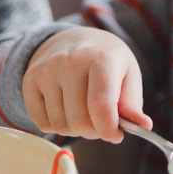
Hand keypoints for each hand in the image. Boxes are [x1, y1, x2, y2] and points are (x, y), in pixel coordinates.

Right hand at [22, 27, 147, 142]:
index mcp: (101, 58)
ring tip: (82, 113)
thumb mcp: (128, 74)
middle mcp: (70, 61)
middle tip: (99, 122)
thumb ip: (133, 103)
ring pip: (60, 126)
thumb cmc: (106, 61)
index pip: (101, 106)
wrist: (73, 39)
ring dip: (75, 129)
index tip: (115, 134)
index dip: (109, 130)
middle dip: (94, 132)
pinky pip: (42, 123)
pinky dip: (55, 126)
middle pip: (80, 122)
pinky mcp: (29, 80)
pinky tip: (65, 110)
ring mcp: (46, 70)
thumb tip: (142, 126)